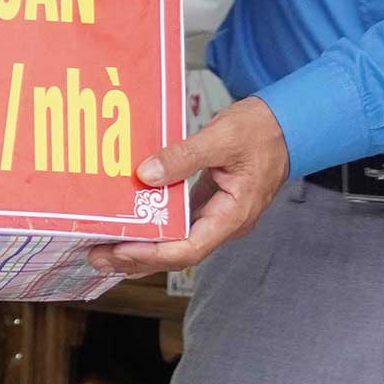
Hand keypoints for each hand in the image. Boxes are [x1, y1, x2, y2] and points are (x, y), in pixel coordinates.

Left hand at [89, 96, 289, 276]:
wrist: (286, 125)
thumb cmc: (263, 132)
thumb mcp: (222, 138)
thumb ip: (185, 156)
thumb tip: (147, 175)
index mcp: (233, 215)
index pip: (189, 248)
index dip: (153, 254)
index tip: (121, 250)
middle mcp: (223, 223)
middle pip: (176, 254)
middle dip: (136, 258)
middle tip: (97, 256)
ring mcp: (215, 215)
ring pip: (175, 242)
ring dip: (141, 247)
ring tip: (103, 248)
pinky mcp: (207, 204)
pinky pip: (177, 223)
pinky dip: (153, 227)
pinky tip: (129, 223)